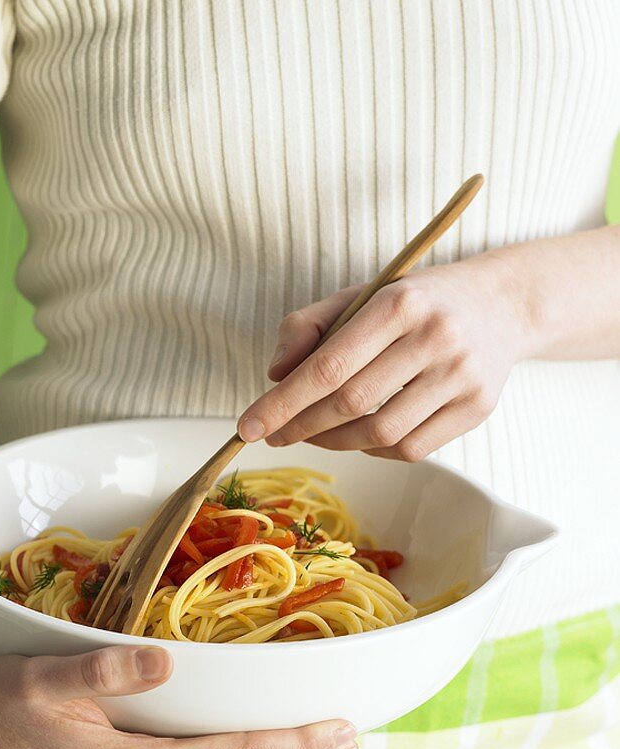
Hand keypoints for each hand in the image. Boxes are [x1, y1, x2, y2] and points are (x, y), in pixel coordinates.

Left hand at [238, 251, 530, 460]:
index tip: (249, 426)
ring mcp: (462, 376)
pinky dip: (373, 451)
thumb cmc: (415, 303)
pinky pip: (410, 450)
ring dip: (335, 442)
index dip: (283, 402)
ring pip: (379, 434)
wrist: (502, 304)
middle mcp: (436, 337)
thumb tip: (274, 374)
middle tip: (275, 434)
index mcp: (400, 302)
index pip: (329, 365)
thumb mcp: (361, 294)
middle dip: (301, 426)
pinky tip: (361, 436)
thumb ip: (308, 326)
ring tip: (315, 433)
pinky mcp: (478, 408)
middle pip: (350, 403)